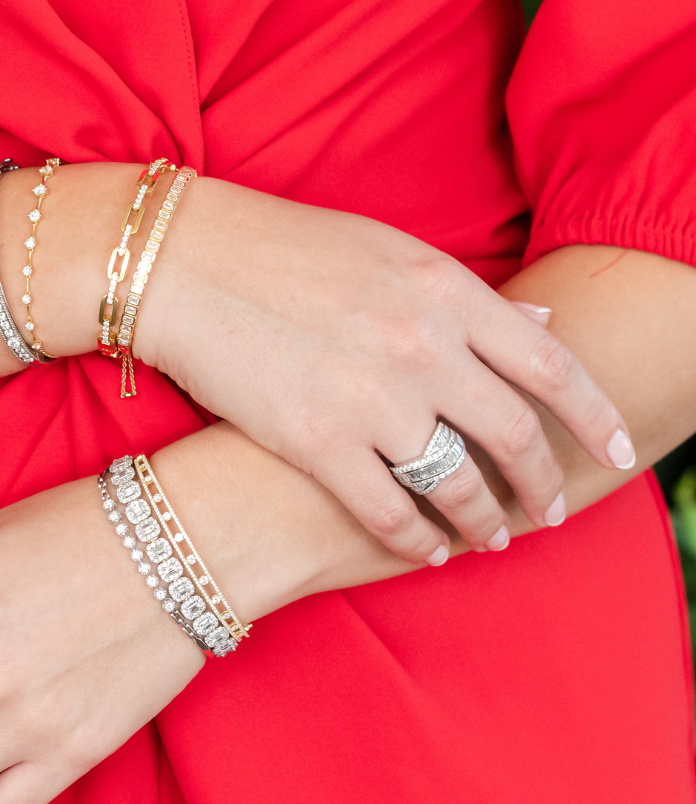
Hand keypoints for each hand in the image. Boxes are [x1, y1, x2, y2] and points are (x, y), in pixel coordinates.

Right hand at [137, 177, 634, 562]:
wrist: (185, 263)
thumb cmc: (281, 250)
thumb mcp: (389, 252)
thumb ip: (466, 298)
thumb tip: (544, 325)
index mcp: (445, 289)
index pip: (551, 367)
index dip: (595, 417)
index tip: (618, 451)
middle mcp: (421, 345)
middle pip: (512, 434)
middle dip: (542, 483)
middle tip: (552, 510)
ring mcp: (370, 397)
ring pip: (455, 482)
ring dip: (482, 520)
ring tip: (489, 537)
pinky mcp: (316, 442)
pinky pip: (389, 512)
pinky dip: (418, 542)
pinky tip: (428, 553)